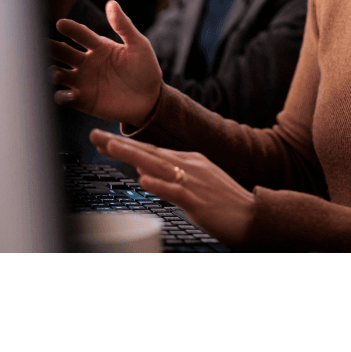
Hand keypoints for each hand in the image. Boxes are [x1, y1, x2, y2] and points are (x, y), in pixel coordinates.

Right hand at [51, 0, 162, 125]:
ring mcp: (83, 81)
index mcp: (99, 46)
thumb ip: (124, 26)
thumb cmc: (146, 70)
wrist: (151, 100)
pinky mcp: (83, 100)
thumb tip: (112, 3)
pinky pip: (65, 97)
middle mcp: (86, 62)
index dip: (70, 29)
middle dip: (52, 48)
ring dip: (53, 72)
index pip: (80, 34)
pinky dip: (62, 95)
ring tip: (54, 72)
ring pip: (59, 74)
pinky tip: (68, 93)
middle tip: (43, 45)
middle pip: (62, 52)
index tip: (61, 24)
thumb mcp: (139, 46)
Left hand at [90, 129, 254, 245]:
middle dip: (120, 144)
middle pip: (149, 152)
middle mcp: (191, 165)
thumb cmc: (226, 203)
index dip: (126, 145)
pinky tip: (144, 180)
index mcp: (191, 160)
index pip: (152, 150)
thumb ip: (170, 177)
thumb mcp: (196, 184)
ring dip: (133, 155)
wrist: (254, 216)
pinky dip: (159, 184)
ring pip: (157, 165)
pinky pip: (175, 190)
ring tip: (111, 147)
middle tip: (96, 136)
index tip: (104, 140)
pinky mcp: (198, 200)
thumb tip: (144, 172)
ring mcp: (194, 181)